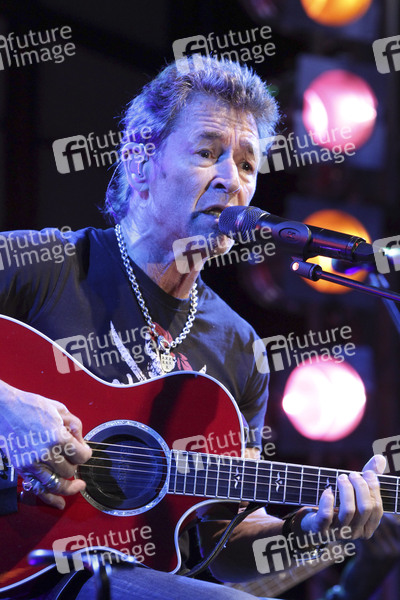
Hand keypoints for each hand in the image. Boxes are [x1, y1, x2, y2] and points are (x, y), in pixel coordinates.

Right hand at [1, 380, 91, 508]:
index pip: (81, 456)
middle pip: (70, 470)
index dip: (86, 454)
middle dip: (75, 464)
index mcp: (57, 437)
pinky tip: (60, 503)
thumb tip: (81, 442)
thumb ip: (75, 425)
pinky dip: (50, 499)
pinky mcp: (22, 469)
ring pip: (56, 484)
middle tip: (74, 459)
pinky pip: (38, 489)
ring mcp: (32, 463)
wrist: (4, 409)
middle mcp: (45, 453)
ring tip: (77, 486)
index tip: (84, 452)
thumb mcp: (59, 409)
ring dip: (69, 487)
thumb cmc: (31, 406)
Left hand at [298, 455, 385, 540]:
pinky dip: (327, 501)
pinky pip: (326, 516)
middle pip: (365, 508)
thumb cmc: (337, 504)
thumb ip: (368, 477)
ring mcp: (337, 532)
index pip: (377, 508)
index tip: (367, 472)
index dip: (374, 488)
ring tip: (341, 477)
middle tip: (352, 474)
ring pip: (348, 511)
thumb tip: (380, 458)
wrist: (311, 521)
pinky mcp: (320, 529)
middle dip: (360, 487)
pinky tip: (328, 490)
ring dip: (346, 490)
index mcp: (367, 527)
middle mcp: (354, 532)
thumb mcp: (354, 492)